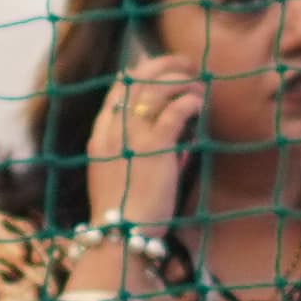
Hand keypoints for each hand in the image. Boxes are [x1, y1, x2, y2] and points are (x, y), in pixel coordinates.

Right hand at [86, 59, 208, 243]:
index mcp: (100, 137)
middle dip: (162, 64)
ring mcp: (132, 136)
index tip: (157, 69)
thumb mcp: (117, 179)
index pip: (117, 90)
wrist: (120, 235)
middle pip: (136, 79)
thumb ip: (133, 155)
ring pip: (156, 88)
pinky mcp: (155, 147)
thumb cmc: (124, 216)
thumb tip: (170, 142)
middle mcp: (113, 130)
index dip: (139, 73)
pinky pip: (175, 110)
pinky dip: (189, 101)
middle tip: (186, 65)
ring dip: (180, 80)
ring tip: (198, 85)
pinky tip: (199, 104)